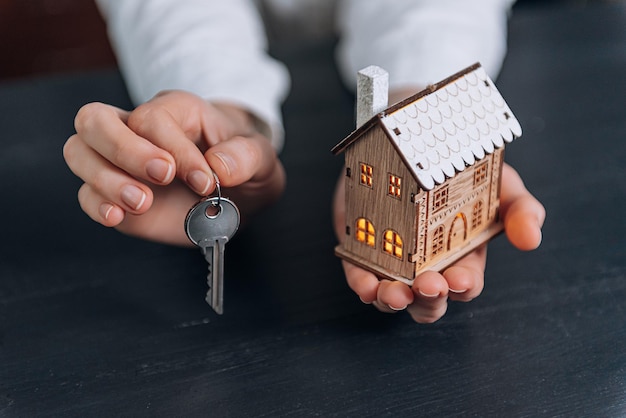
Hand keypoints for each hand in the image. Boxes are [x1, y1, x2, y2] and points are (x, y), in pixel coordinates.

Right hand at [64, 90, 284, 245]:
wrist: (239, 194)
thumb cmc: (244, 167)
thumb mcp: (262, 158)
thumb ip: (246, 156)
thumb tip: (218, 165)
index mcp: (176, 111)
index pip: (154, 119)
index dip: (175, 151)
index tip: (205, 182)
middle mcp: (139, 128)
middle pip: (96, 119)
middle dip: (124, 150)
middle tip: (162, 177)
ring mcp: (120, 161)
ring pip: (79, 151)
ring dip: (105, 179)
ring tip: (142, 202)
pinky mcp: (114, 193)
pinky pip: (84, 193)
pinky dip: (96, 204)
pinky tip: (118, 216)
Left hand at [333, 163, 544, 322]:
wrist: (413, 139)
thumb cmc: (459, 169)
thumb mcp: (498, 182)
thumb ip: (521, 209)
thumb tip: (532, 239)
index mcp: (461, 255)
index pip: (464, 283)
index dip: (463, 286)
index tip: (459, 279)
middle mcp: (426, 264)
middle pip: (429, 300)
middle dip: (430, 300)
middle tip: (428, 285)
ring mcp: (391, 260)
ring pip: (392, 296)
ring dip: (393, 301)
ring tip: (394, 293)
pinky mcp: (360, 247)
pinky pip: (359, 275)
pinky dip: (362, 285)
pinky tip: (367, 286)